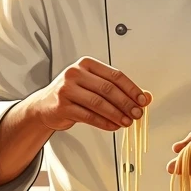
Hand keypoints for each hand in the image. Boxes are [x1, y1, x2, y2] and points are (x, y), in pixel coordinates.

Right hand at [27, 57, 148, 133]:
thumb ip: (119, 90)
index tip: (142, 100)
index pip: (115, 75)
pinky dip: (104, 122)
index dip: (132, 88)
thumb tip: (145, 97)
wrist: (45, 106)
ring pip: (98, 103)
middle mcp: (75, 73)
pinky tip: (113, 126)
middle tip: (137, 114)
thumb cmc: (73, 94)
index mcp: (86, 64)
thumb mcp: (95, 86)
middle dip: (126, 103)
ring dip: (117, 114)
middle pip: (108, 89)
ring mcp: (67, 89)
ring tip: (127, 122)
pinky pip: (88, 116)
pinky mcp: (62, 106)